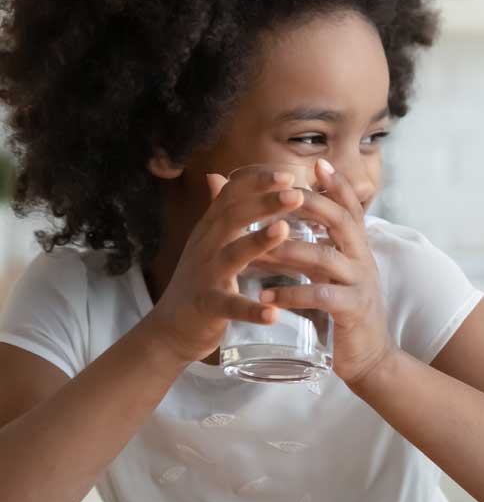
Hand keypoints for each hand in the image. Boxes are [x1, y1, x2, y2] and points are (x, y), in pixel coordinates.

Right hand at [145, 167, 302, 363]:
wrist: (169, 328)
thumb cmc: (198, 280)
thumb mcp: (206, 241)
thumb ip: (217, 210)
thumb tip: (217, 174)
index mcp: (210, 229)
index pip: (231, 195)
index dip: (257, 182)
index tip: (288, 173)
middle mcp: (205, 247)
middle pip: (232, 217)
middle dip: (264, 202)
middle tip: (296, 192)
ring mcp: (205, 277)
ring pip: (231, 255)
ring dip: (257, 241)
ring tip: (284, 229)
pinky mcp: (208, 307)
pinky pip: (231, 307)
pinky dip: (252, 310)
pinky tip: (274, 313)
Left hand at [253, 160, 390, 385]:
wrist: (368, 356)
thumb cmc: (340, 311)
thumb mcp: (329, 273)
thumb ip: (310, 246)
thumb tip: (279, 220)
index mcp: (357, 248)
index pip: (351, 208)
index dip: (336, 185)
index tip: (317, 163)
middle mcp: (362, 260)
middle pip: (342, 221)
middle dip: (311, 204)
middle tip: (279, 195)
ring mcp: (359, 285)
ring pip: (325, 258)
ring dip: (287, 251)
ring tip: (255, 250)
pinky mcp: (352, 311)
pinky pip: (320, 297)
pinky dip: (290, 295)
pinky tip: (265, 296)